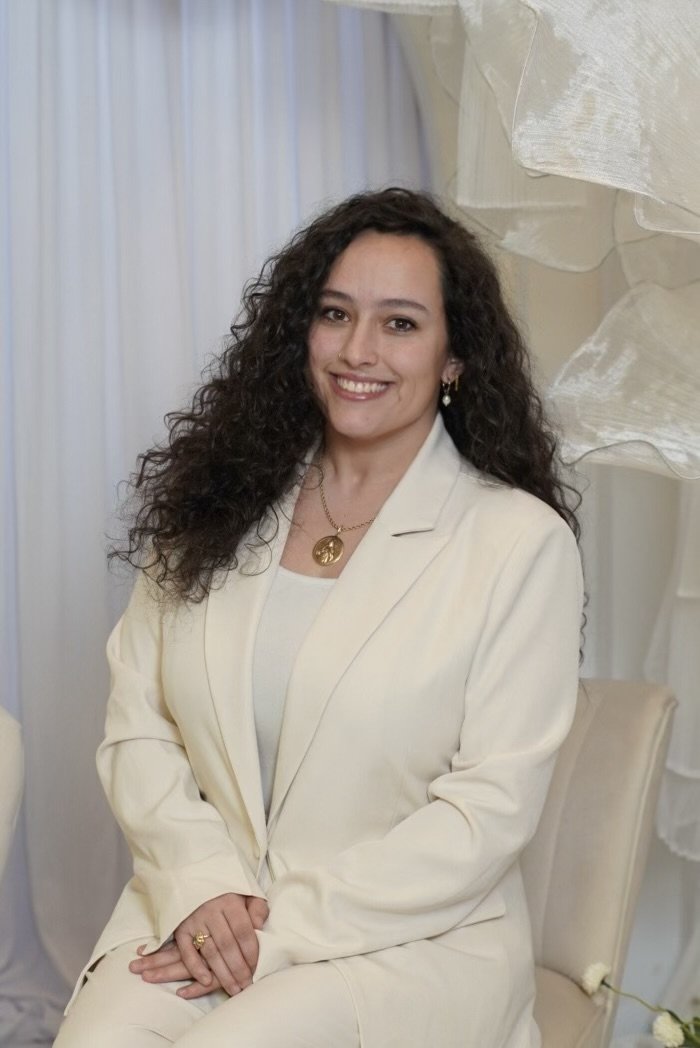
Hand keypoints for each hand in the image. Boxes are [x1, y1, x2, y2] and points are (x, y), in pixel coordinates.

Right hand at [129, 894, 268, 998]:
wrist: (194, 877)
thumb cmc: (226, 892)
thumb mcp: (246, 892)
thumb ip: (257, 908)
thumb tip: (260, 926)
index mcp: (230, 901)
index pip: (243, 931)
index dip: (251, 952)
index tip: (257, 969)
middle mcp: (211, 910)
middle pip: (227, 945)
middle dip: (238, 969)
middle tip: (246, 986)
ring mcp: (194, 920)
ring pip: (210, 951)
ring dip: (221, 973)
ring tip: (233, 989)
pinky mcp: (180, 929)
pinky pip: (187, 951)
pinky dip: (195, 967)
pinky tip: (206, 981)